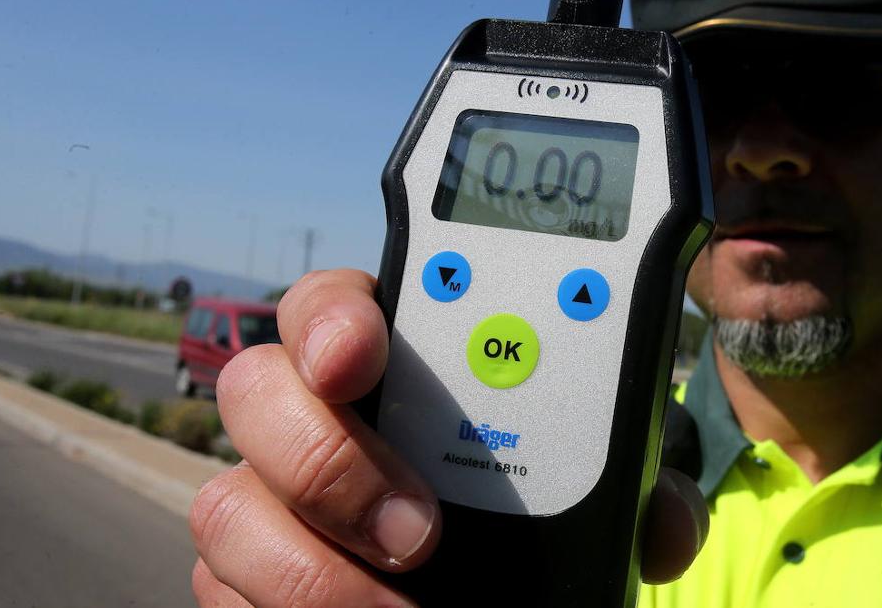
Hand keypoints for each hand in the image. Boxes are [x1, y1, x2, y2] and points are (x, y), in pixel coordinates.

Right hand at [190, 269, 708, 606]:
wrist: (484, 584)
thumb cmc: (532, 502)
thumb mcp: (594, 477)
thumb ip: (628, 474)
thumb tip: (662, 522)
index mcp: (397, 361)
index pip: (328, 301)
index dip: (331, 316)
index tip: (361, 358)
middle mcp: (315, 415)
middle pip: (254, 390)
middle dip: (325, 459)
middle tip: (418, 529)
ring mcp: (271, 495)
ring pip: (225, 503)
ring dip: (309, 568)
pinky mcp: (246, 571)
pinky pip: (219, 587)